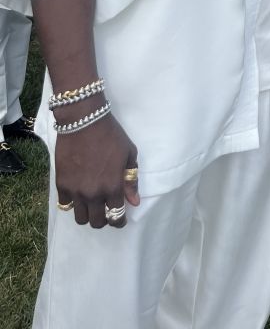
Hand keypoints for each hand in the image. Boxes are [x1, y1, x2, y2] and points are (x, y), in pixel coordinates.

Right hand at [55, 114, 139, 229]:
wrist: (84, 121)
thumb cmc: (111, 135)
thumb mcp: (129, 154)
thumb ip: (131, 180)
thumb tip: (134, 201)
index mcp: (113, 187)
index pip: (116, 216)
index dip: (120, 221)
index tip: (120, 218)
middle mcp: (94, 193)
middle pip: (97, 222)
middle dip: (104, 220)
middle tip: (106, 211)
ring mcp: (75, 191)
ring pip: (80, 219)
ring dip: (88, 214)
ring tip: (92, 205)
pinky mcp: (61, 184)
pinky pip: (65, 205)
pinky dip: (72, 203)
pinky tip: (78, 194)